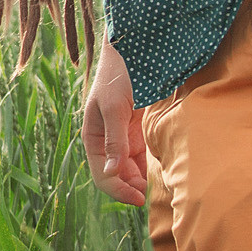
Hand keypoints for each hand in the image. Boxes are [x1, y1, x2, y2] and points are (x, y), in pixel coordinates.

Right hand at [80, 41, 148, 204]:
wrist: (136, 52)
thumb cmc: (119, 76)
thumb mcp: (114, 107)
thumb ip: (115, 139)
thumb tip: (113, 173)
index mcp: (93, 136)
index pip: (102, 174)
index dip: (117, 189)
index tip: (138, 198)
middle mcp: (106, 140)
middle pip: (115, 176)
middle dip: (129, 189)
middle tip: (148, 198)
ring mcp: (122, 137)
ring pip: (129, 169)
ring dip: (138, 182)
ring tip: (154, 190)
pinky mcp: (138, 131)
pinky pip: (141, 157)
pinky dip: (147, 168)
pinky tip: (158, 174)